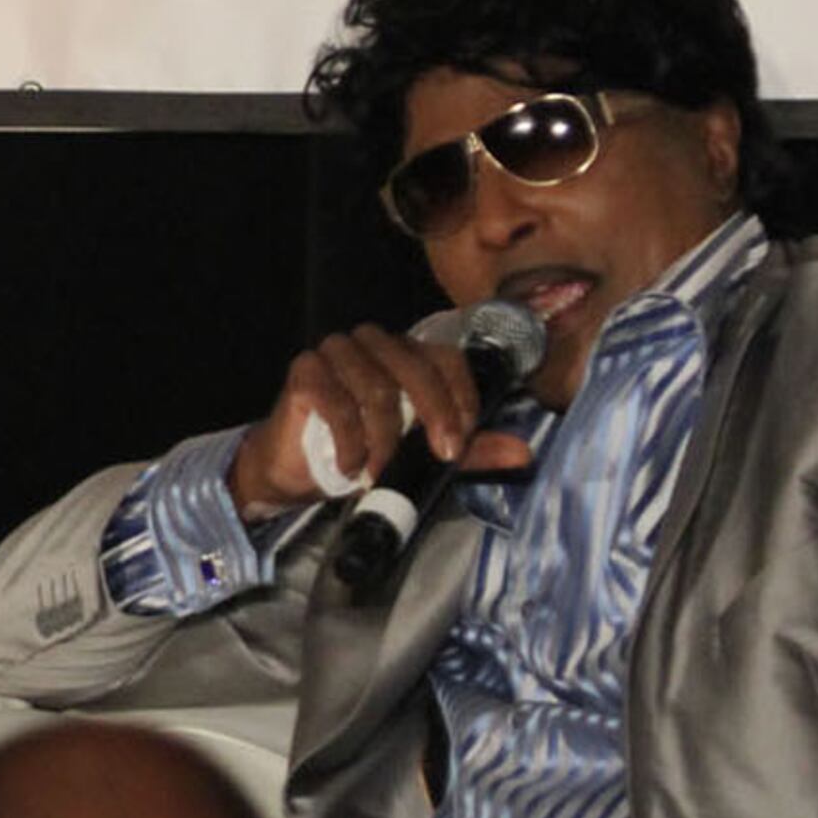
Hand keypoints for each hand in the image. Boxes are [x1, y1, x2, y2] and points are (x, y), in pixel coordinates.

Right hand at [227, 323, 537, 520]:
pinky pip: (336, 401)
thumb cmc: (361, 454)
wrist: (294, 472)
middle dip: (433, 413)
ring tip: (379, 473)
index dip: (459, 396)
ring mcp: (336, 352)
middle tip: (439, 456)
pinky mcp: (305, 371)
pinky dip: (349, 440)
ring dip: (385, 437)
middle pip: (414, 367)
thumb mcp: (423, 456)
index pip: (446, 358)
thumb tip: (523, 455)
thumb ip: (469, 451)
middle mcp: (373, 343)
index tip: (461, 442)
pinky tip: (349, 467)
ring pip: (376, 387)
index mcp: (406, 354)